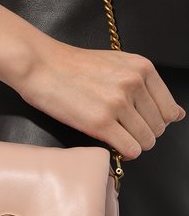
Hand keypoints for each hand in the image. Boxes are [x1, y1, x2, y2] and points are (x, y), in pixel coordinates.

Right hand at [16, 37, 185, 160]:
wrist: (40, 65)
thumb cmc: (74, 65)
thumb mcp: (118, 64)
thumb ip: (147, 86)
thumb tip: (178, 115)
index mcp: (142, 68)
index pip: (170, 110)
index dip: (154, 121)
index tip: (137, 120)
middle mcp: (134, 84)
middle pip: (158, 128)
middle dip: (143, 133)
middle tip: (121, 128)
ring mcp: (118, 103)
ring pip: (146, 141)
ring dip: (133, 144)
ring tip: (115, 134)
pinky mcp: (100, 122)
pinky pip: (130, 149)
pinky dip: (124, 152)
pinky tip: (111, 142)